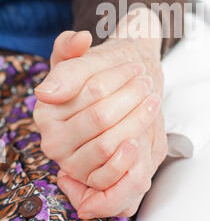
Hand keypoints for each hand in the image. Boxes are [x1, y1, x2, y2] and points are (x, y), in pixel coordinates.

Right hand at [33, 9, 167, 216]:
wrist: (110, 101)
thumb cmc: (96, 78)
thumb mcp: (82, 57)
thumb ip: (72, 46)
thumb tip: (79, 40)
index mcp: (46, 110)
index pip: (93, 92)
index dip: (119, 78)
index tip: (137, 68)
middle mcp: (52, 140)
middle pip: (102, 117)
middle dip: (131, 97)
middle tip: (148, 83)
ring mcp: (70, 163)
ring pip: (109, 143)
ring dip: (137, 121)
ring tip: (152, 102)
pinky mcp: (89, 180)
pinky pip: (109, 175)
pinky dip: (127, 159)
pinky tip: (139, 141)